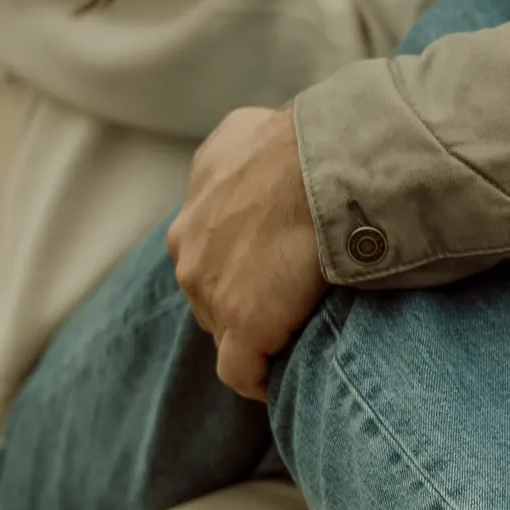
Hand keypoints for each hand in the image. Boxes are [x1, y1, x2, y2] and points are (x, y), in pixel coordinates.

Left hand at [168, 105, 326, 400]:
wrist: (321, 167)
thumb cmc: (299, 142)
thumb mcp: (247, 130)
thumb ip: (236, 154)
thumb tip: (254, 157)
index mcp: (192, 207)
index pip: (208, 253)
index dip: (241, 267)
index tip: (272, 272)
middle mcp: (188, 249)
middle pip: (211, 294)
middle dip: (244, 301)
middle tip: (289, 303)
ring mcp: (211, 292)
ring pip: (224, 330)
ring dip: (255, 335)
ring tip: (294, 336)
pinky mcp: (243, 327)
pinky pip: (242, 372)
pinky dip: (260, 379)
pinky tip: (283, 379)